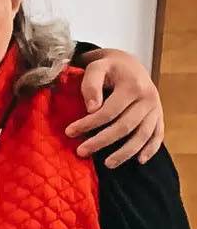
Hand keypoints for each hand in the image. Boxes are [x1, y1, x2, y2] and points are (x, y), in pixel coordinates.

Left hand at [66, 50, 163, 166]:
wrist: (129, 64)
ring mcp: (155, 108)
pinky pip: (157, 135)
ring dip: (125, 152)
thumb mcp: (96, 68)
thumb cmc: (108, 68)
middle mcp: (148, 98)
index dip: (88, 124)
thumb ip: (91, 85)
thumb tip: (91, 109)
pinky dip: (150, 149)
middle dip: (101, 141)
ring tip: (107, 164)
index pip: (108, 112)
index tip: (69, 132)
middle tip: (81, 152)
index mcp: (132, 86)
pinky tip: (139, 161)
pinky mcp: (159, 115)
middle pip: (124, 126)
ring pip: (142, 135)